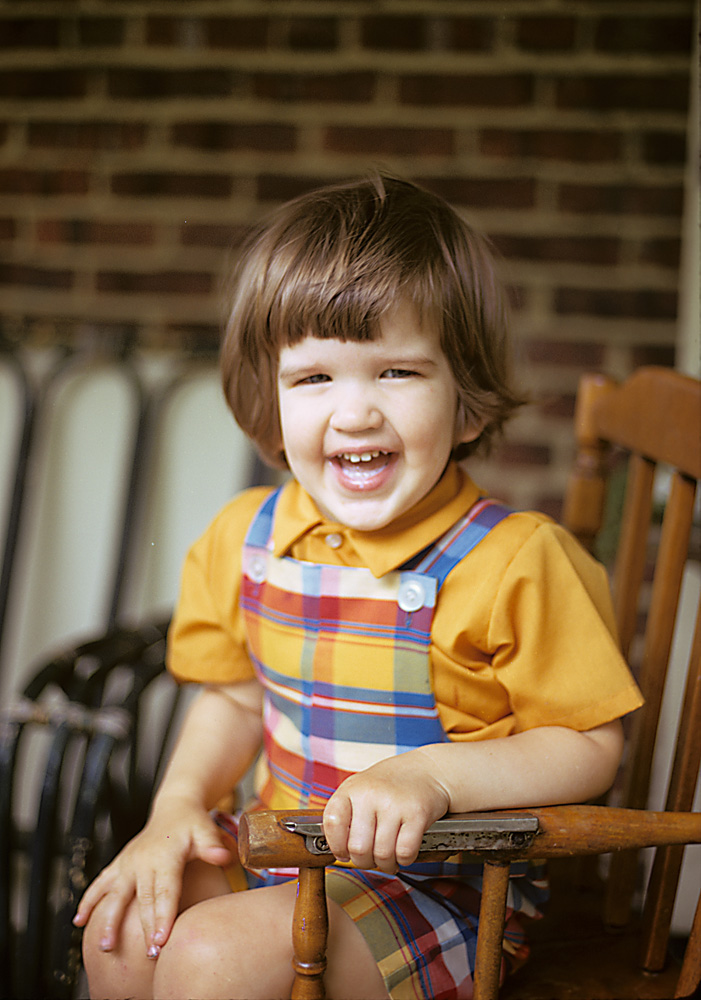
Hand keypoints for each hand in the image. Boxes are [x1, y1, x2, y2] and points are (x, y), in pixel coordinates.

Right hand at [72, 796, 231, 955]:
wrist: (175, 808)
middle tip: (148, 953)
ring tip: (105, 945)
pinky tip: (79, 921)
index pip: (165, 890)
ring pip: (116, 895)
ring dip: (110, 920)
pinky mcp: (119, 864)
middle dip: (144, 928)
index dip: (163, 916)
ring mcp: (128, 863)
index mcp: (166, 855)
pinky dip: (89, 901)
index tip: (162, 940)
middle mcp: (143, 860)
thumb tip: (224, 858)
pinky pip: (100, 884)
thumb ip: (212, 846)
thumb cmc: (193, 823)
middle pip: (143, 899)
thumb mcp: (206, 830)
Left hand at [322, 749, 449, 873]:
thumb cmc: (391, 784)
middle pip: (358, 848)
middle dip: (365, 862)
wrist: (426, 769)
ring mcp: (394, 803)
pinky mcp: (417, 813)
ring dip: (386, 864)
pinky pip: (405, 852)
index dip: (337, 846)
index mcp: (351, 788)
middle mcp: (370, 794)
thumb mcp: (361, 789)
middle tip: (371, 858)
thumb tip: (339, 852)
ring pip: (382, 854)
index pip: (332, 823)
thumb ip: (347, 815)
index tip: (344, 852)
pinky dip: (404, 859)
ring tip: (389, 857)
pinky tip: (404, 852)